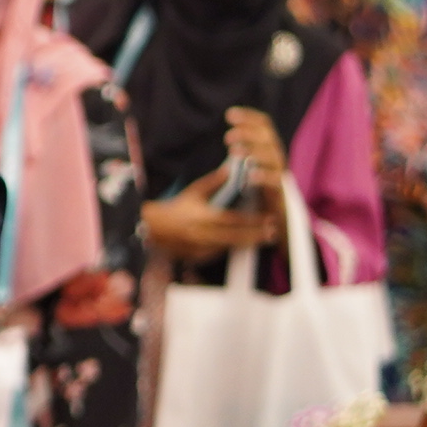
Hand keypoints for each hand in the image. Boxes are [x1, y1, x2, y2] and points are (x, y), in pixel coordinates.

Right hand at [140, 190, 274, 261]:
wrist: (152, 229)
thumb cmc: (175, 208)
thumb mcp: (193, 192)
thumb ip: (213, 182)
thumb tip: (229, 170)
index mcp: (203, 217)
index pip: (233, 220)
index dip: (253, 221)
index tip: (268, 218)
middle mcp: (203, 235)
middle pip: (236, 237)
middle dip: (257, 235)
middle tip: (274, 232)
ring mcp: (200, 248)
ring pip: (230, 248)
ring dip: (248, 243)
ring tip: (265, 238)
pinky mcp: (197, 257)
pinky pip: (219, 254)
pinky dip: (232, 249)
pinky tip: (245, 244)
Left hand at [225, 106, 289, 204]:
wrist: (269, 211)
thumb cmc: (254, 182)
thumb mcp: (247, 162)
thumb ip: (242, 148)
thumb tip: (231, 133)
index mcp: (268, 145)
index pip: (263, 124)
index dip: (248, 117)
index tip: (229, 115)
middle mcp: (276, 154)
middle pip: (267, 137)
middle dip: (247, 134)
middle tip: (227, 138)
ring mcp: (280, 171)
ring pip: (272, 156)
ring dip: (253, 152)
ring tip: (233, 153)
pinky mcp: (280, 190)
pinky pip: (275, 180)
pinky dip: (263, 176)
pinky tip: (249, 176)